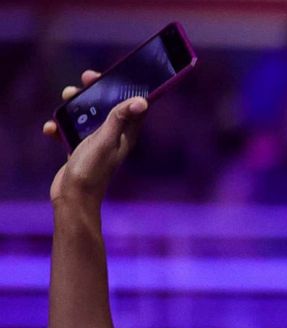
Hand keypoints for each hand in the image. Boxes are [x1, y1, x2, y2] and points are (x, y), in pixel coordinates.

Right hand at [45, 70, 147, 205]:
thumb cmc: (92, 170)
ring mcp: (95, 142)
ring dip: (73, 107)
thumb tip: (141, 101)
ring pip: (86, 115)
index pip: (131, 106)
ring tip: (63, 101)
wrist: (73, 198)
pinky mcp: (79, 148)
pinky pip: (69, 130)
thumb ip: (119, 119)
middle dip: (93, 92)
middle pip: (106, 106)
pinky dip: (60, 127)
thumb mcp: (105, 140)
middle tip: (81, 82)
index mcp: (126, 134)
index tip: (109, 76)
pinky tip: (51, 130)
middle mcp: (113, 136)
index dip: (124, 89)